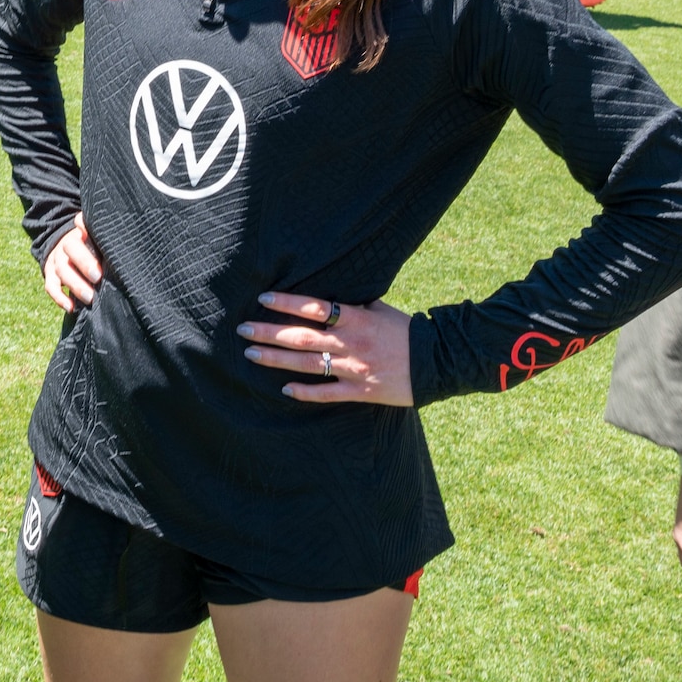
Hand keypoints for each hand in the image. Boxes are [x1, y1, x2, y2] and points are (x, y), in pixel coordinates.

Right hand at [41, 217, 101, 312]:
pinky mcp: (50, 273)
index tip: (100, 261)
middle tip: (98, 278)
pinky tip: (71, 308)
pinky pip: (50, 286)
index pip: (81, 230)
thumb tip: (125, 236)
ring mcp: (57, 258)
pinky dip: (59, 298)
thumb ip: (108, 238)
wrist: (74, 249)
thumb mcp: (101, 239)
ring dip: (75, 285)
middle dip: (84, 264)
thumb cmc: (97, 247)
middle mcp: (66, 243)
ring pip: (61, 269)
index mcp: (82, 233)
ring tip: (90, 298)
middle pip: (70, 249)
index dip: (88, 238)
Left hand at [239, 292, 412, 405]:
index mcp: (356, 318)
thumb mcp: (379, 309)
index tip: (262, 299)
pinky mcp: (362, 391)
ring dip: (277, 360)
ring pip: (308, 364)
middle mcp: (351, 343)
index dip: (287, 303)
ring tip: (251, 355)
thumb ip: (352, 303)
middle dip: (269, 333)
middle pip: (302, 337)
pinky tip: (284, 389)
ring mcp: (355, 369)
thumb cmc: (406, 331)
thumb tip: (327, 288)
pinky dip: (306, 392)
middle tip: (242, 330)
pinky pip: (329, 393)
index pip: (314, 307)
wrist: (439, 361)